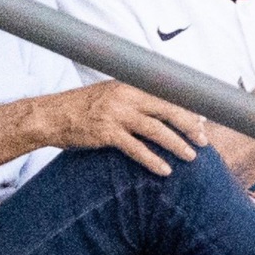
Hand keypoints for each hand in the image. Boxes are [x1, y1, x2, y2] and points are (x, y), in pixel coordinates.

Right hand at [35, 81, 208, 175]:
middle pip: (167, 109)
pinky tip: (164, 170)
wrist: (51, 116)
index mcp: (129, 84)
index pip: (165, 93)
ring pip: (156, 129)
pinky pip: (136, 149)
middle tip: (203, 140)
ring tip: (191, 156)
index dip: (186, 107)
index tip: (203, 118)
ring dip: (176, 144)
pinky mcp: (107, 133)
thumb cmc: (81, 107)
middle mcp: (125, 96)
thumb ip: (132, 97)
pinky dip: (153, 160)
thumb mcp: (109, 93)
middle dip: (189, 125)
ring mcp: (116, 114)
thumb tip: (159, 108)